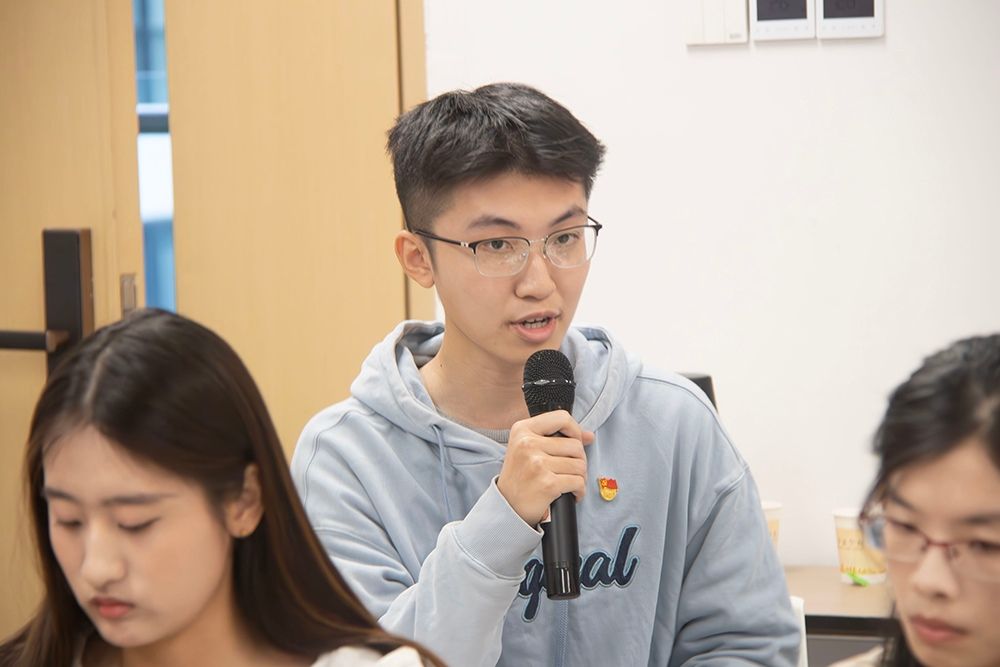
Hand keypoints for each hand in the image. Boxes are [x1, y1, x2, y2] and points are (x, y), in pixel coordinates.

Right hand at [497, 410, 593, 526]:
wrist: (507, 506)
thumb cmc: (520, 476)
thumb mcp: (529, 448)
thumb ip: (558, 437)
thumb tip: (589, 436)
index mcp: (522, 430)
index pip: (562, 418)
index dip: (575, 431)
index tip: (573, 443)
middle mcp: (528, 444)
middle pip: (575, 445)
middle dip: (579, 460)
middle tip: (568, 470)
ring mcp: (537, 464)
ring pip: (580, 465)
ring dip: (579, 477)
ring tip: (568, 482)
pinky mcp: (547, 484)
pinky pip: (578, 482)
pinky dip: (579, 491)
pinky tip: (570, 494)